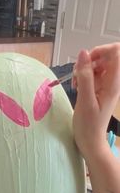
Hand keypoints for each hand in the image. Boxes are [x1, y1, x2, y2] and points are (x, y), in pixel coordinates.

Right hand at [73, 43, 119, 160]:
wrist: (90, 141)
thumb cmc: (88, 125)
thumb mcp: (84, 101)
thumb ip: (85, 76)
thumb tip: (83, 53)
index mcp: (113, 84)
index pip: (116, 53)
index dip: (101, 51)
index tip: (86, 61)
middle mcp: (112, 82)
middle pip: (106, 57)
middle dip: (90, 61)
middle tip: (78, 74)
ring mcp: (106, 86)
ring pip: (98, 65)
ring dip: (84, 70)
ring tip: (76, 83)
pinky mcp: (99, 90)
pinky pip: (93, 75)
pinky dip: (84, 77)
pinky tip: (77, 87)